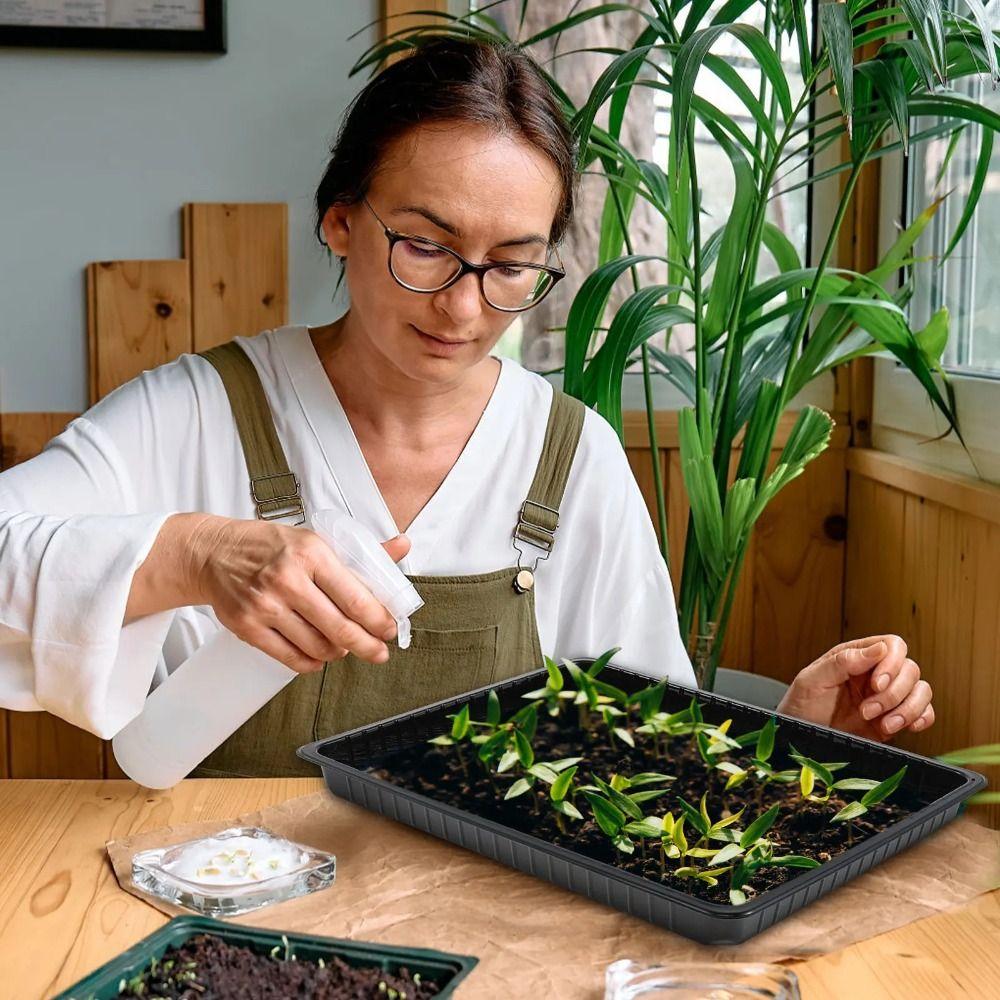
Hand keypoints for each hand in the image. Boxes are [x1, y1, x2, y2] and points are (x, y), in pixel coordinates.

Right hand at [190, 515, 410, 673]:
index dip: (378, 620)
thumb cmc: (270, 546)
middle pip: (339, 628)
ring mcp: (265, 605)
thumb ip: (360, 550)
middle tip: (378, 653)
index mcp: (312, 553)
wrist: (213, 553)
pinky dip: (311, 662)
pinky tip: (319, 657)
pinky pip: (289, 657)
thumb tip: (402, 546)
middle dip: (367, 645)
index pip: (355, 597)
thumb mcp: (315, 539)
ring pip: (317, 646)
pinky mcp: (247, 626)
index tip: (389, 630)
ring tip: (343, 647)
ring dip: (338, 652)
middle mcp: (288, 579)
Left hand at [776, 634, 934, 740]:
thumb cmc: (800, 707)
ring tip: (883, 724)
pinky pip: (924, 711)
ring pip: (921, 689)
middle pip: (910, 669)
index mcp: (855, 657)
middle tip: (868, 710)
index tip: (877, 684)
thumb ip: (842, 662)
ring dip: (907, 708)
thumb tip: (878, 649)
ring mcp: (886, 697)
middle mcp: (875, 674)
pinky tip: (906, 726)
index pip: (891, 645)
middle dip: (894, 693)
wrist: (799, 741)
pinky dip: (921, 718)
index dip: (892, 663)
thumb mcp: (811, 680)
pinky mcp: (894, 718)